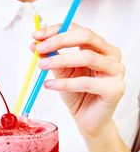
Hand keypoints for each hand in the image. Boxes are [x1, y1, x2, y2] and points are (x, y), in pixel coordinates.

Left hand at [33, 23, 124, 138]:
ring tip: (42, 65)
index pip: (79, 30)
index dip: (56, 30)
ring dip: (60, 60)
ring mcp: (116, 71)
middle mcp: (112, 55)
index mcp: (100, 47)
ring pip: (87, 57)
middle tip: (39, 48)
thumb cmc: (78, 96)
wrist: (89, 121)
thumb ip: (53, 58)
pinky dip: (65, 83)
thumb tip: (35, 44)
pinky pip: (86, 82)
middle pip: (86, 37)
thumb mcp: (62, 73)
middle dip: (59, 40)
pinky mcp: (115, 89)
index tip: (36, 36)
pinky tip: (49, 84)